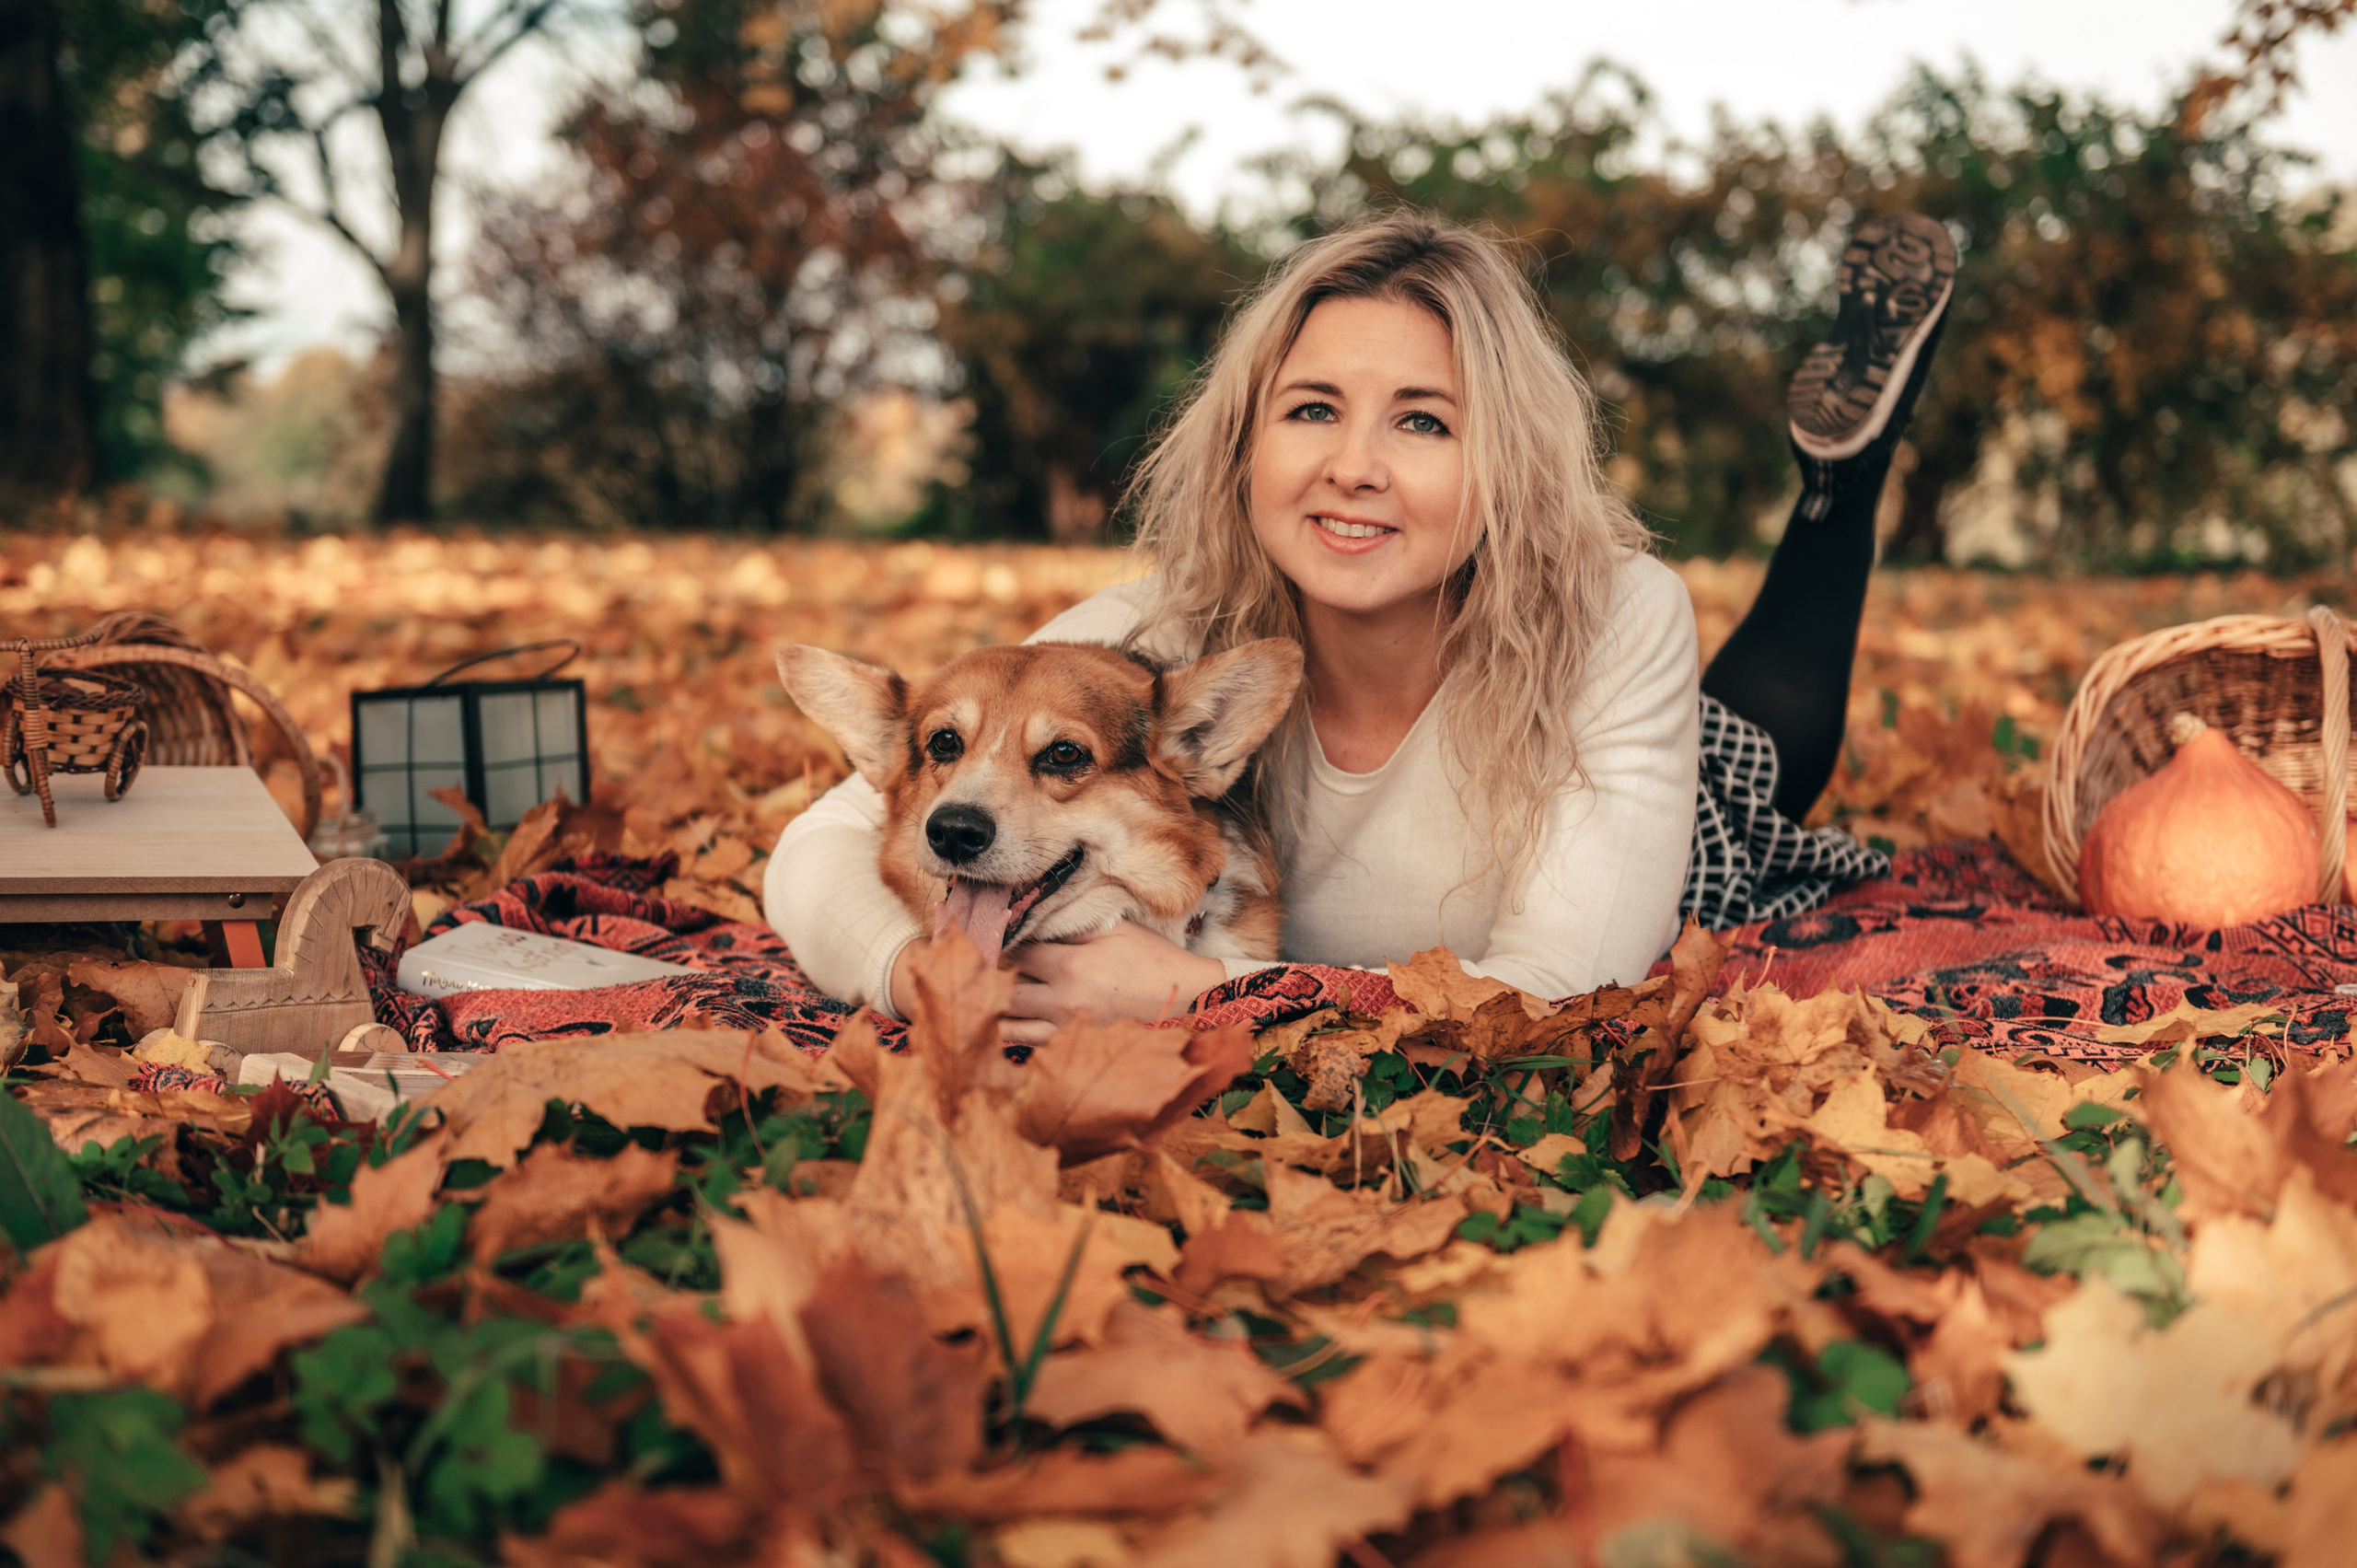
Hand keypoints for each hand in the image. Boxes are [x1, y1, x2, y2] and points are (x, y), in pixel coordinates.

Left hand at [1001, 921, 1227, 1046]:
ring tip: (1031, 989)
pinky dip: (1022, 1032)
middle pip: (1014, 990)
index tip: (1018, 943)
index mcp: (1071, 966)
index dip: (1014, 947)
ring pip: (1019, 1017)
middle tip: (1030, 966)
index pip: (1021, 956)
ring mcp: (1071, 1023)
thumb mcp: (1111, 928)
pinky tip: (1022, 1020)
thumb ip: (1070, 929)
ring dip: (1020, 1002)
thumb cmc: (1147, 953)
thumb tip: (1034, 929)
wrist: (1177, 988)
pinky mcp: (1078, 1037)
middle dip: (1017, 976)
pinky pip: (1035, 1041)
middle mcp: (1065, 998)